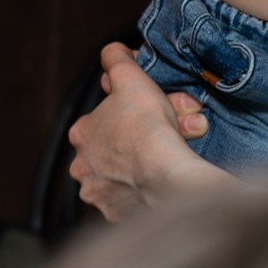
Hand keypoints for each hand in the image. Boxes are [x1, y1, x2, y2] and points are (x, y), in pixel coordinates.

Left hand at [67, 44, 225, 219]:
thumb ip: (117, 60)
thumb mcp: (131, 79)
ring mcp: (99, 195)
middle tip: (185, 124)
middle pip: (121, 144)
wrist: (166, 178)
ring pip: (130, 171)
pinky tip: (172, 175)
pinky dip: (155, 185)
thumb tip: (112, 50)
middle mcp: (82, 167)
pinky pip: (139, 198)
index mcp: (81, 134)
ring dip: (155, 157)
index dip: (137, 109)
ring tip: (184, 147)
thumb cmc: (146, 127)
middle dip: (153, 131)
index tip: (160, 108)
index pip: (108, 116)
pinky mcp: (119, 217)